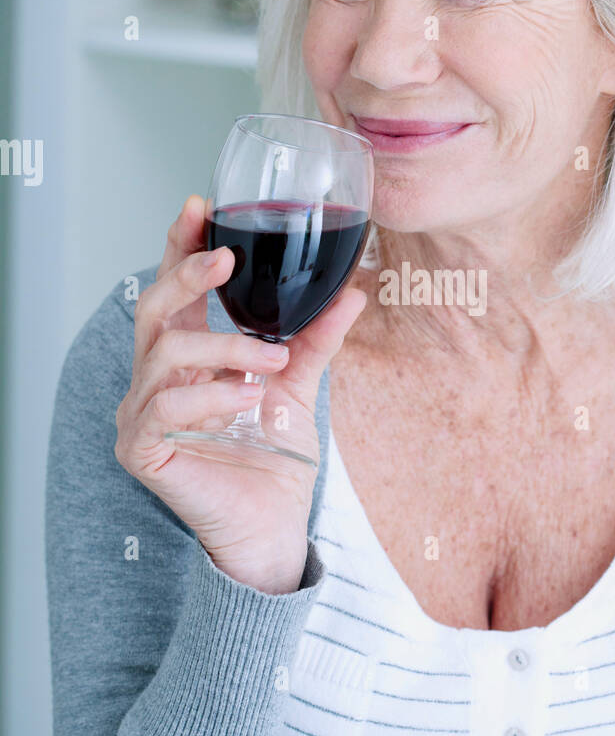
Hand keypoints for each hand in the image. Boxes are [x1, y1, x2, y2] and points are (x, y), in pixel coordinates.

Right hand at [114, 194, 365, 593]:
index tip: (199, 206)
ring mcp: (140, 415)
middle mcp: (154, 381)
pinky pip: (166, 407)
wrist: (275, 529)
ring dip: (225, 349)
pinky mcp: (141, 450)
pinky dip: (212, 396)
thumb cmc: (275, 461)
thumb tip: (353, 291)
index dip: (180, 246)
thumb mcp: (299, 386)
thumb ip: (316, 339)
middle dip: (186, 275)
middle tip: (227, 259)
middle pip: (152, 310)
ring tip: (271, 361)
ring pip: (166, 356)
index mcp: (184, 358)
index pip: (173, 292)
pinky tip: (247, 399)